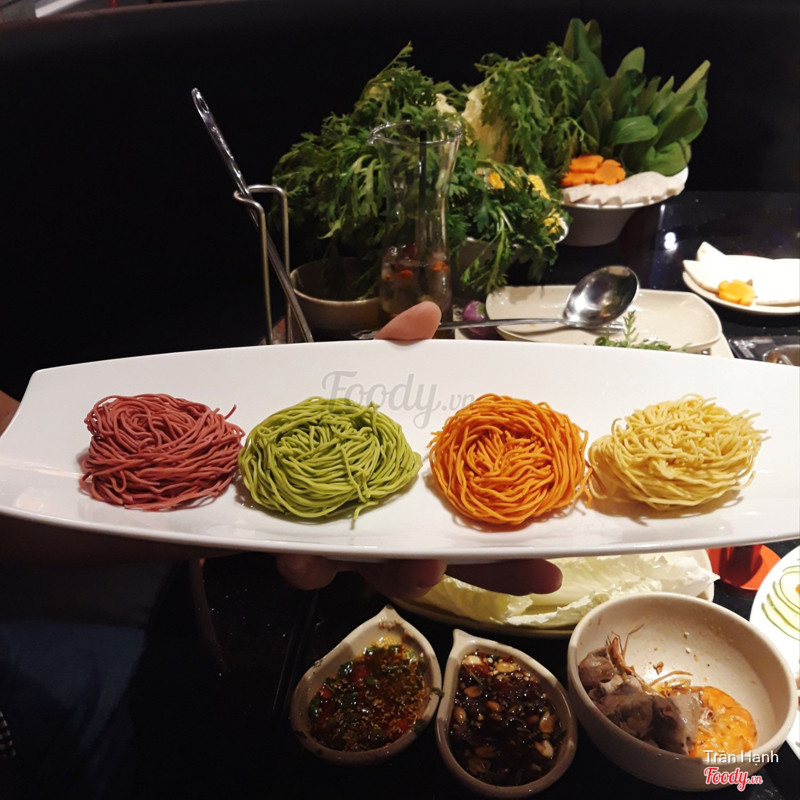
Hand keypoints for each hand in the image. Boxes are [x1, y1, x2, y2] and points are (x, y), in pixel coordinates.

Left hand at [274, 301, 562, 599]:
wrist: (233, 437)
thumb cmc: (308, 410)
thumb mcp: (349, 375)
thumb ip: (387, 351)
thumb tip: (427, 316)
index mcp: (404, 489)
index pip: (462, 526)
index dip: (505, 553)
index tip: (548, 567)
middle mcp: (376, 521)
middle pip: (423, 561)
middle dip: (450, 573)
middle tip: (456, 574)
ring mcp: (333, 539)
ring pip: (366, 571)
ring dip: (384, 575)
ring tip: (404, 570)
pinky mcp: (287, 549)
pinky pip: (299, 566)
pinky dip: (304, 564)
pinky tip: (302, 559)